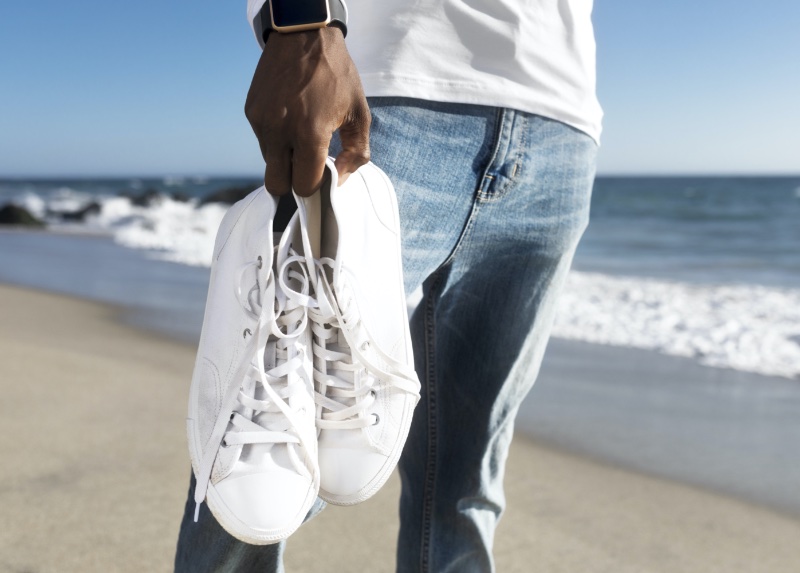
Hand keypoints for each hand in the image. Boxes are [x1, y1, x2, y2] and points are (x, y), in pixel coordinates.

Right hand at [245, 27, 370, 196]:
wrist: (304, 35)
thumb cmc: (337, 75)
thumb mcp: (360, 113)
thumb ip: (356, 153)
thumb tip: (339, 179)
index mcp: (309, 134)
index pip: (304, 185)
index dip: (315, 188)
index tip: (322, 179)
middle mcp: (280, 131)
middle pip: (277, 185)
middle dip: (293, 182)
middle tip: (308, 167)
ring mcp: (261, 122)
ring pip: (269, 163)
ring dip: (285, 159)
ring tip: (301, 135)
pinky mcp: (251, 112)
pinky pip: (262, 141)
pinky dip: (276, 140)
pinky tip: (290, 119)